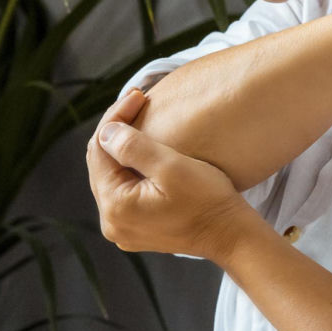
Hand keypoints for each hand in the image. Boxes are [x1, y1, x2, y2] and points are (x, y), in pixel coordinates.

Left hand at [85, 89, 257, 262]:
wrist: (232, 235)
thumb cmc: (207, 201)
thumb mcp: (171, 167)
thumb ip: (132, 147)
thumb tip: (105, 131)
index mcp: (115, 206)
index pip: (99, 150)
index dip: (115, 118)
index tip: (137, 95)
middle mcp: (112, 222)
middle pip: (101, 164)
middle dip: (116, 130)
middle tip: (137, 101)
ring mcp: (122, 228)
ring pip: (112, 176)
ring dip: (123, 148)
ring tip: (140, 119)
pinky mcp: (136, 228)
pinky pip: (124, 190)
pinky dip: (131, 168)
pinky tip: (145, 150)